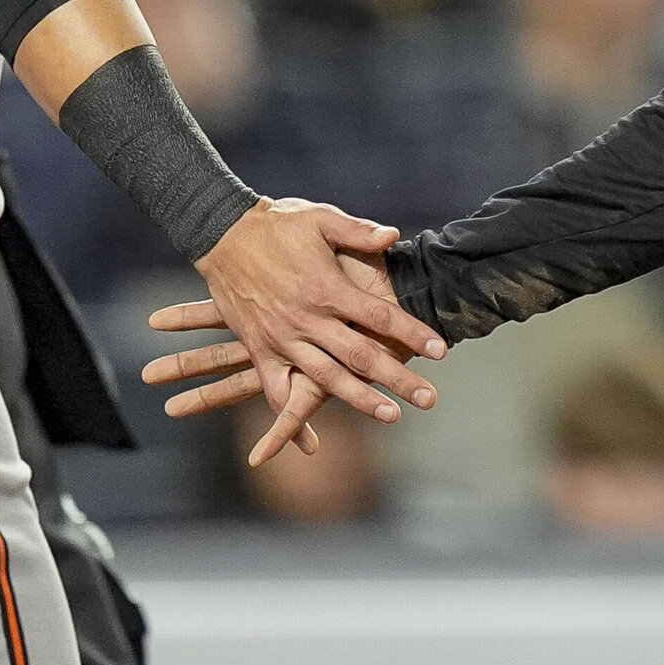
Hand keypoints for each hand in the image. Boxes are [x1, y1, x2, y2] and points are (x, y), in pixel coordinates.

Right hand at [188, 200, 444, 463]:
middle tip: (430, 399)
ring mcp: (284, 339)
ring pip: (327, 379)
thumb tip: (394, 235)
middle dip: (399, 378)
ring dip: (361, 400)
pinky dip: (292, 421)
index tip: (441, 351)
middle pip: (362, 356)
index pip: (381, 317)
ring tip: (391, 416)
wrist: (221, 235)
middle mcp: (308, 320)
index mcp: (328, 288)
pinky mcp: (261, 350)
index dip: (413, 333)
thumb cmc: (275, 224)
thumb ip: (358, 232)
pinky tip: (312, 446)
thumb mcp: (319, 218)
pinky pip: (276, 393)